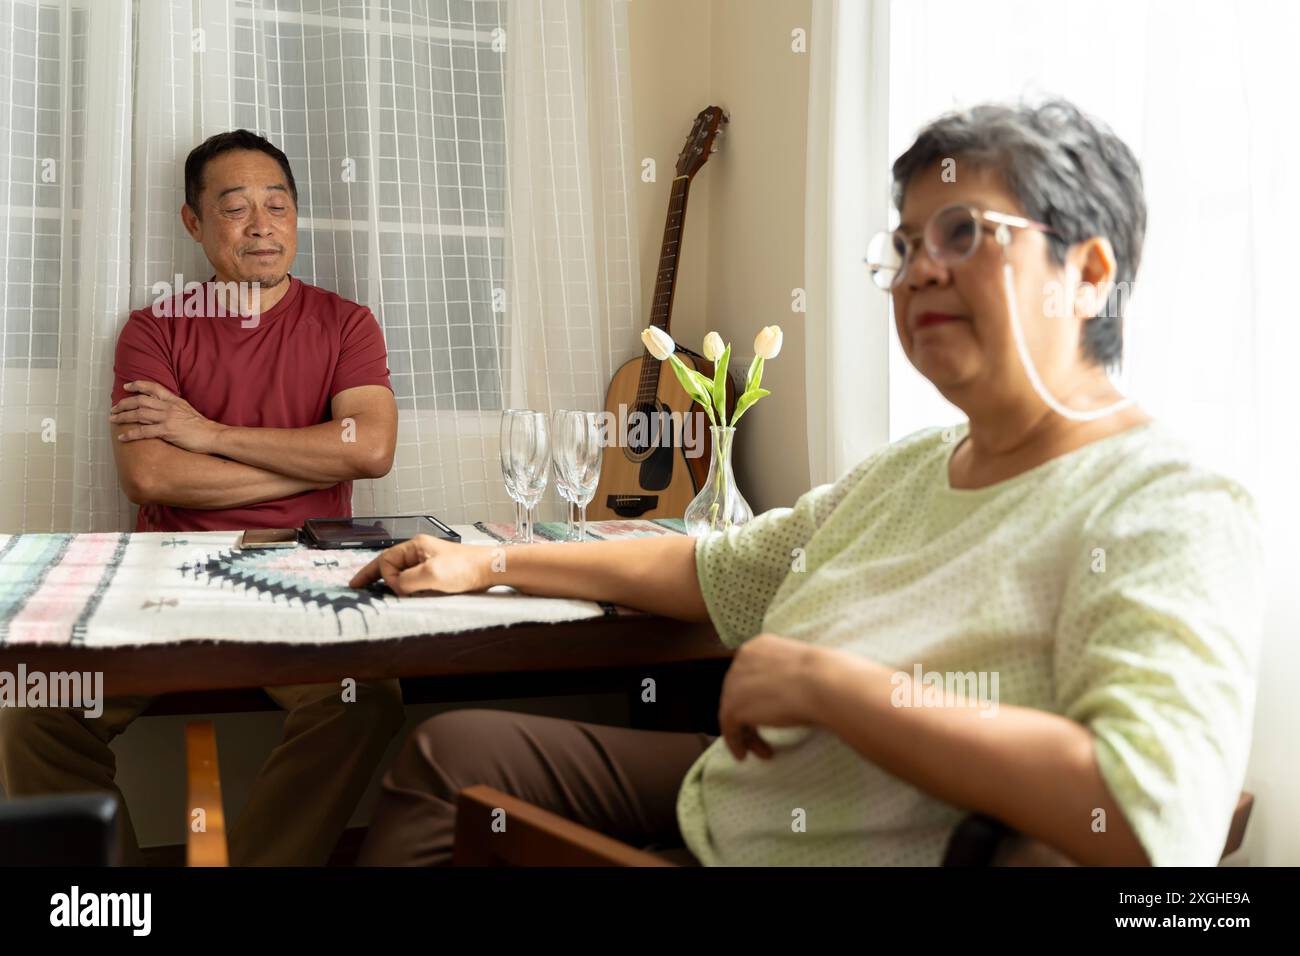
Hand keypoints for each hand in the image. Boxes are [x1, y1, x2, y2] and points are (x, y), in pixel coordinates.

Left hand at [111, 381, 224, 453]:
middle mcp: (168, 407)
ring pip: (139, 414)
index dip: (137, 385)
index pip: (153, 387)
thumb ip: (173, 406)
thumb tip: (161, 407)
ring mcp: (167, 419)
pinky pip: (144, 432)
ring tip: (112, 419)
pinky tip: (122, 437)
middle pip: (140, 401)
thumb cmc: (201, 426)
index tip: (126, 387)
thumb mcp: (187, 410)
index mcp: (174, 400)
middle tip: (113, 409)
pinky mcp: (167, 431)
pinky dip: (131, 434)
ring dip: (123, 417)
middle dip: (124, 404)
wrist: (212, 435)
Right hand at [348, 534, 491, 595]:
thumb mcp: (431, 575)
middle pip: (390, 566)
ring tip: (388, 596)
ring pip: (402, 575)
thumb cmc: (465, 568)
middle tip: (358, 588)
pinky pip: (415, 582)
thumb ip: (407, 581)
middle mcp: (420, 552)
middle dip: (377, 578)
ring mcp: (428, 563)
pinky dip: (408, 590)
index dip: (385, 577)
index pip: (386, 560)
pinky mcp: (438, 574)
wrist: (491, 570)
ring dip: (395, 586)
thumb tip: (396, 588)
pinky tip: (408, 597)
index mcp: (415, 546)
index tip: (393, 591)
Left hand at [718, 633, 826, 761]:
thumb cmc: (826, 677)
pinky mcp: (733, 706)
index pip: (749, 673)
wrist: (824, 684)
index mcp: (760, 646)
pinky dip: (735, 743)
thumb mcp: (802, 668)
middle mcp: (742, 659)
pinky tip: (745, 755)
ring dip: (747, 733)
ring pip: (733, 711)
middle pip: (737, 692)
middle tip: (763, 734)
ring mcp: (734, 682)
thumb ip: (786, 677)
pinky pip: (729, 728)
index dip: (754, 695)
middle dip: (749, 716)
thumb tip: (790, 693)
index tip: (766, 712)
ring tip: (764, 751)